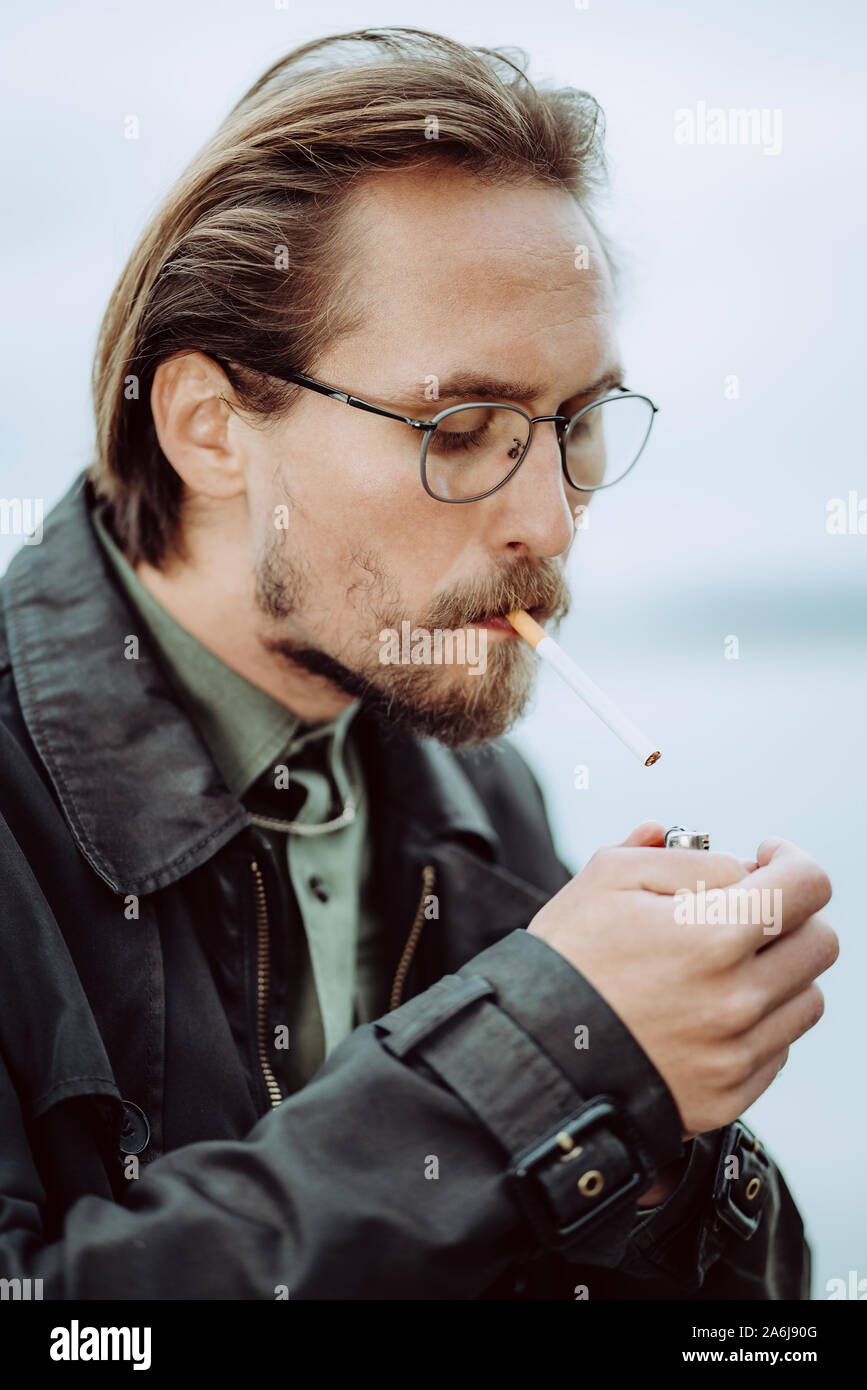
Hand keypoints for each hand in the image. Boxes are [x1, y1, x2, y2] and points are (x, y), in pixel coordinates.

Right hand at [527, 822, 837, 1138]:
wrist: (534, 1054)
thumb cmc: (567, 961)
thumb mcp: (606, 876)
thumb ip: (677, 855)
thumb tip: (731, 860)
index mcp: (713, 936)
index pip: (807, 886)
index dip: (792, 860)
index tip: (768, 859)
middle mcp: (737, 999)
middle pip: (820, 942)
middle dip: (791, 914)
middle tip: (745, 910)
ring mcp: (737, 1052)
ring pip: (807, 996)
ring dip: (779, 969)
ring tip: (725, 964)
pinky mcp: (730, 1093)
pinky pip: (779, 1046)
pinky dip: (758, 1020)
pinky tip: (709, 1008)